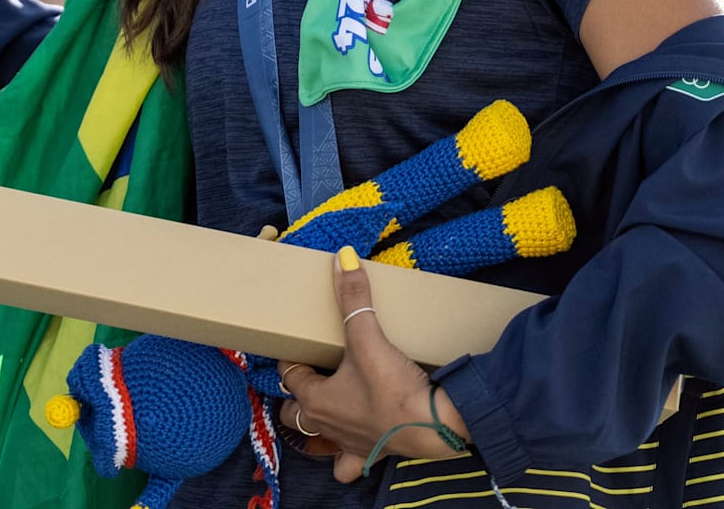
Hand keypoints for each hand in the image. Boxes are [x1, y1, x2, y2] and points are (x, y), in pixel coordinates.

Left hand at [279, 252, 471, 483]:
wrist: (434, 425)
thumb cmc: (393, 386)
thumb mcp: (368, 337)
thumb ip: (354, 298)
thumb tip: (342, 257)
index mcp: (316, 400)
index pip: (289, 376)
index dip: (290, 357)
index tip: (297, 343)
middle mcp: (326, 426)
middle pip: (295, 413)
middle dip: (296, 395)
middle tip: (311, 371)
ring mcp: (348, 444)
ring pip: (319, 438)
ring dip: (317, 425)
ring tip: (328, 405)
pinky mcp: (373, 455)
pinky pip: (350, 465)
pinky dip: (347, 458)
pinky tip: (356, 443)